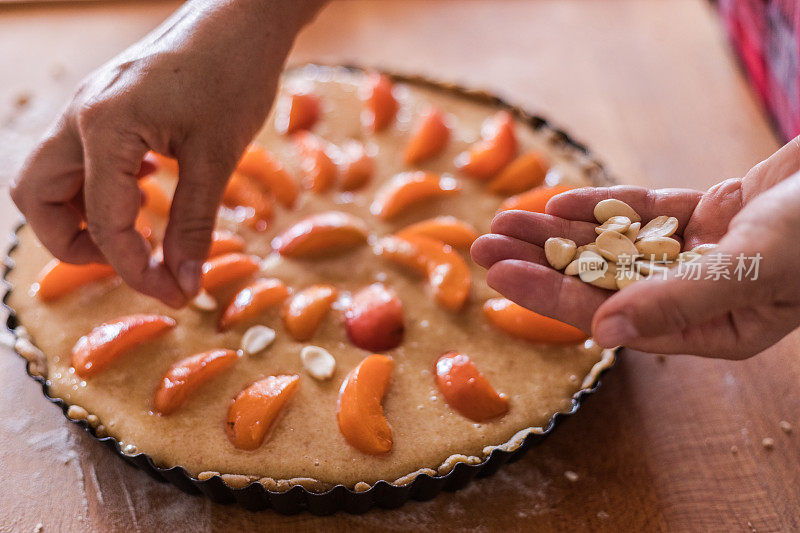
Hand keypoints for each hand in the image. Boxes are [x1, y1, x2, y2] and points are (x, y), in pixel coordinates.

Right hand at [10, 0, 323, 306]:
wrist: (243, 18)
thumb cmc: (235, 75)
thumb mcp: (218, 157)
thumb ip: (194, 223)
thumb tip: (184, 283)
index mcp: (104, 125)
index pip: (102, 220)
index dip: (136, 269)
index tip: (176, 294)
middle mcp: (80, 114)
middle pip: (37, 195)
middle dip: (74, 242)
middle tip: (131, 260)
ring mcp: (87, 106)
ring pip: (51, 175)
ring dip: (83, 214)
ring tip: (137, 232)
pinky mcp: (105, 104)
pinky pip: (79, 155)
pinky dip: (100, 185)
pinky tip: (146, 189)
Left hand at [471, 137, 799, 358]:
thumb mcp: (750, 267)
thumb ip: (676, 301)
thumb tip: (603, 333)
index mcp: (711, 328)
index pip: (611, 316)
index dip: (549, 295)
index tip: (497, 274)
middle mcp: (698, 296)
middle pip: (600, 282)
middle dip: (539, 262)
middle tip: (478, 245)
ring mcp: (699, 254)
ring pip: (612, 246)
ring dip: (558, 232)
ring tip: (501, 219)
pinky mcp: (706, 216)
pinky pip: (642, 214)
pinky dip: (603, 207)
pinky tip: (559, 202)